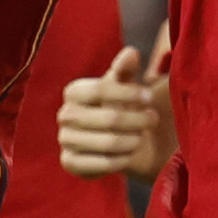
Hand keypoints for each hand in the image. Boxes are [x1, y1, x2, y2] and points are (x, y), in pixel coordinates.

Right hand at [57, 45, 170, 181]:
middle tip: (153, 119)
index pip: (101, 90)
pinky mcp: (69, 163)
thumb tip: (131, 53)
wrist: (111, 139)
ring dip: (132, 140)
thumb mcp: (124, 84)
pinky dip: (121, 160)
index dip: (128, 93)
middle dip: (136, 119)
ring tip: (142, 136)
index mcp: (74, 91)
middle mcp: (65, 115)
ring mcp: (64, 140)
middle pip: (108, 118)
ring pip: (107, 143)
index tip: (149, 96)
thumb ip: (126, 69)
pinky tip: (130, 154)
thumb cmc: (119, 105)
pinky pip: (101, 164)